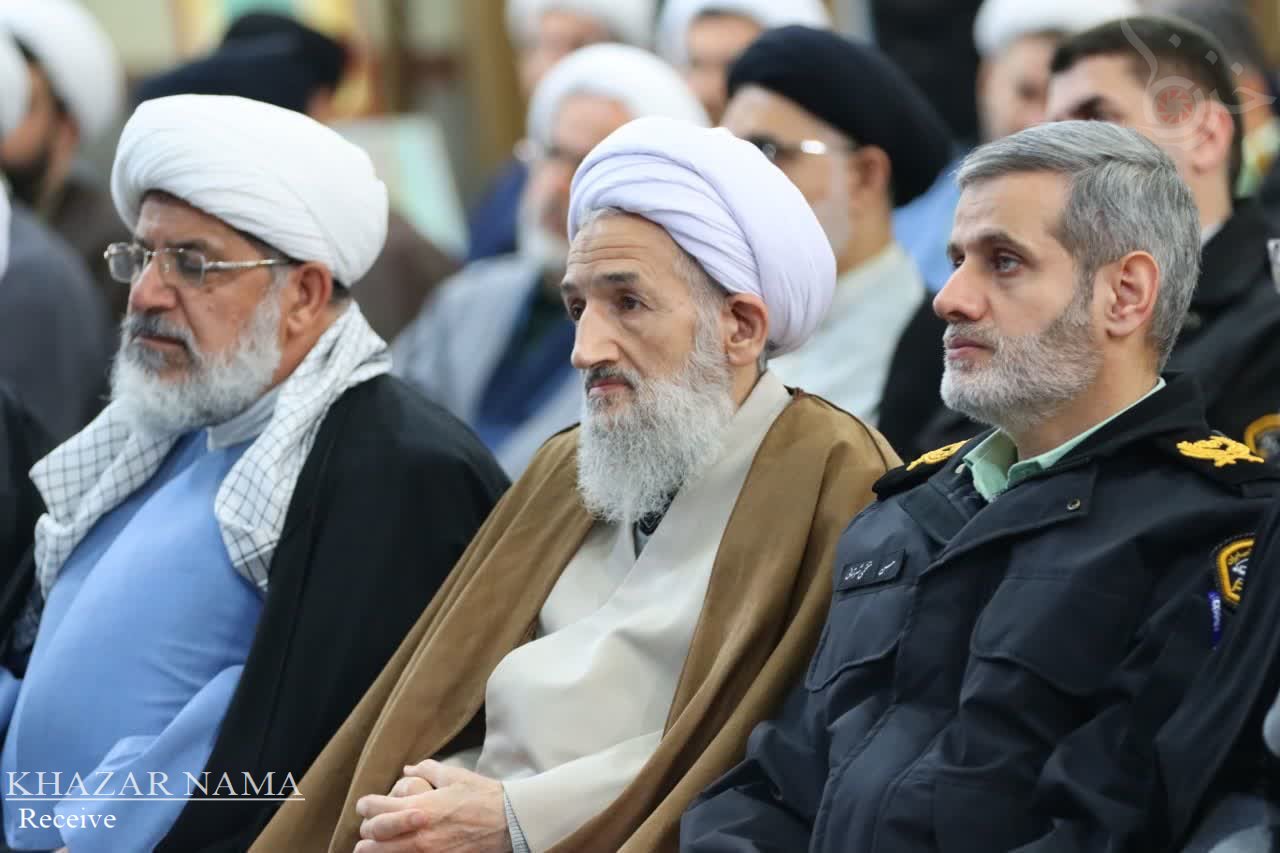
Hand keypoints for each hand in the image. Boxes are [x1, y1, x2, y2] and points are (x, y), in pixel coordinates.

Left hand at [353, 760, 511, 852]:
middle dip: (367, 832)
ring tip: (376, 846)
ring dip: (377, 849)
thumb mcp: (454, 775)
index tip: (367, 805)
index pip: (374, 809)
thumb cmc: (482, 796)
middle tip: (368, 829)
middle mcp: (417, 833)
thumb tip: (408, 769)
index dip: (365, 806)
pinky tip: (400, 851)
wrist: (509, 821)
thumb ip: (427, 769)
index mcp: (419, 807)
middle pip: (373, 837)